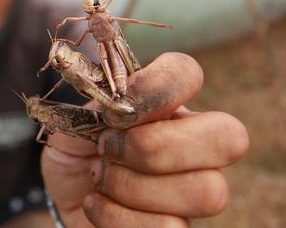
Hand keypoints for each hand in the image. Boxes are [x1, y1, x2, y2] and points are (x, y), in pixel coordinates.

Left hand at [41, 52, 248, 226]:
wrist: (58, 194)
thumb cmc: (76, 148)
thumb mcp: (79, 116)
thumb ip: (106, 100)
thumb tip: (124, 102)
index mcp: (170, 105)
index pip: (188, 74)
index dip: (156, 88)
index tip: (112, 110)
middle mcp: (195, 145)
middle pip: (228, 138)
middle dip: (155, 146)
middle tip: (106, 147)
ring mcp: (193, 191)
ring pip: (205, 191)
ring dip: (131, 185)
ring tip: (98, 176)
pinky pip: (168, 227)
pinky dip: (116, 216)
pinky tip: (96, 203)